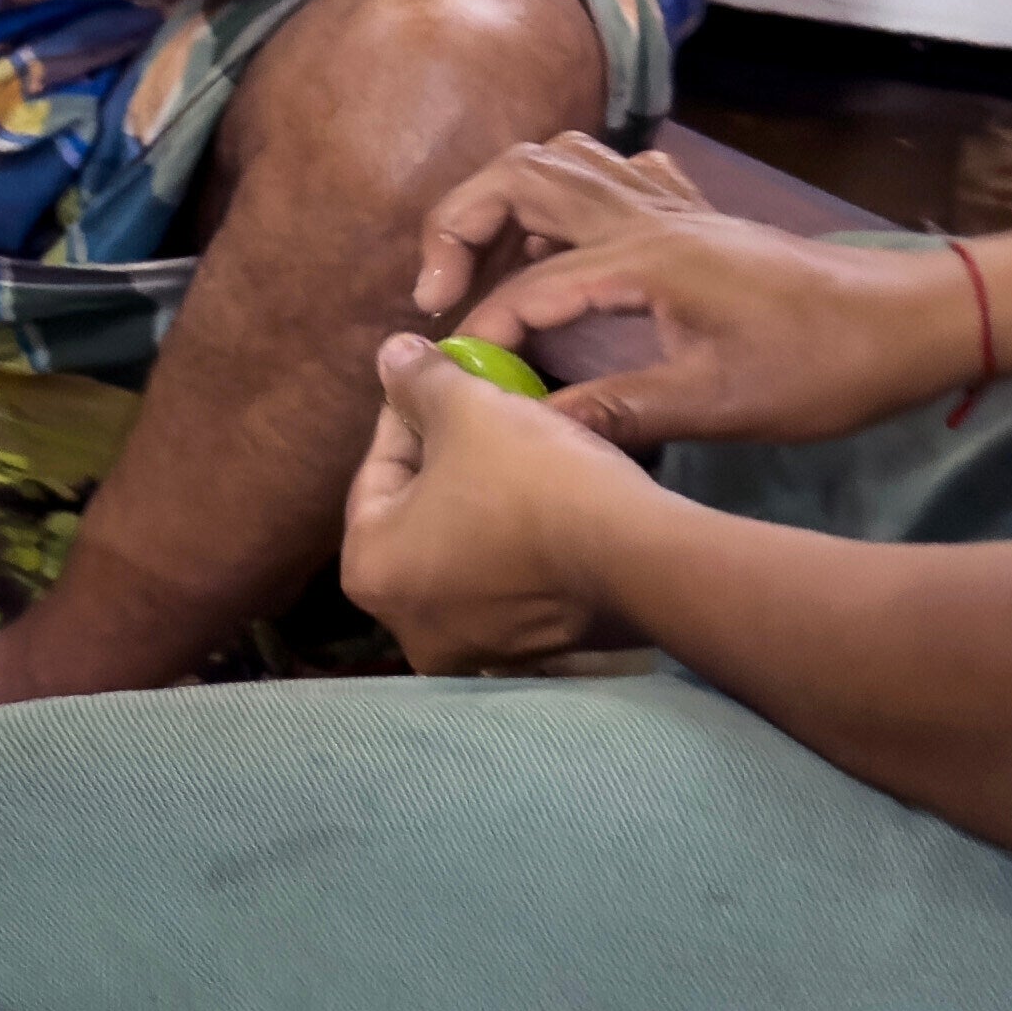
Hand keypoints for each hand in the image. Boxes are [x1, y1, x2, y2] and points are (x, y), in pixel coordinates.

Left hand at [337, 334, 663, 672]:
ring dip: (484, 500)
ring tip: (514, 449)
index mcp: (370, 570)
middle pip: (419, 516)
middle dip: (446, 461)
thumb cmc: (535, 481)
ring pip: (466, 549)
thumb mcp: (470, 410)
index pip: (378, 472)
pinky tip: (544, 499)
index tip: (438, 383)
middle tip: (478, 414)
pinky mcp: (527, 657)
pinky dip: (518, 542)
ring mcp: (467, 649)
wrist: (641, 557)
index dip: (409, 415)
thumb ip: (419, 381)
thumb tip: (390, 353)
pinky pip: (509, 580)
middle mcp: (406, 624)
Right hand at [398, 138, 968, 453]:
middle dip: (458, 227)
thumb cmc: (825, 366)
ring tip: (490, 267)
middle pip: (517, 176)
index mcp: (642, 256)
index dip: (475, 333)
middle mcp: (647, 213)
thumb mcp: (718, 404)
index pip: (523, 285)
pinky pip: (616, 172)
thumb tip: (527, 433)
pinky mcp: (699, 216)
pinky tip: (573, 244)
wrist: (914, 323)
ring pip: (563, 160)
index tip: (455, 383)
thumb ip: (614, 413)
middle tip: (437, 295)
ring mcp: (675, 206)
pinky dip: (572, 194)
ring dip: (508, 201)